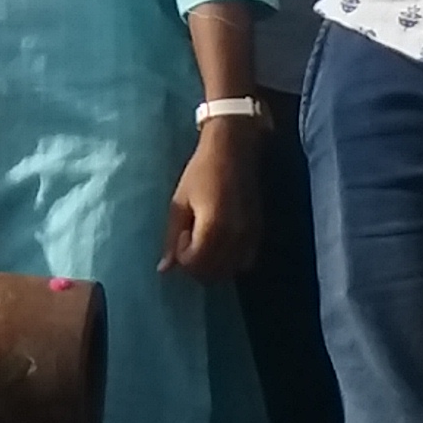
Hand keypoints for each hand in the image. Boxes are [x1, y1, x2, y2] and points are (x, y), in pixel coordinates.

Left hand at [164, 110, 267, 278]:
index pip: (196, 263)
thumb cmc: (200, 172)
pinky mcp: (258, 232)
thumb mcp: (179, 203)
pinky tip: (220, 245)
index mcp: (213, 227)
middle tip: (188, 242)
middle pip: (213, 272)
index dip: (183, 256)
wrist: (233, 150)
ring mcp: (249, 236)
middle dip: (196, 265)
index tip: (181, 234)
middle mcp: (235, 236)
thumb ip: (171, 237)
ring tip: (203, 244)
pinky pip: (245, 261)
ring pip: (230, 270)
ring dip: (213, 266)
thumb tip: (164, 269)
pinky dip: (230, 261)